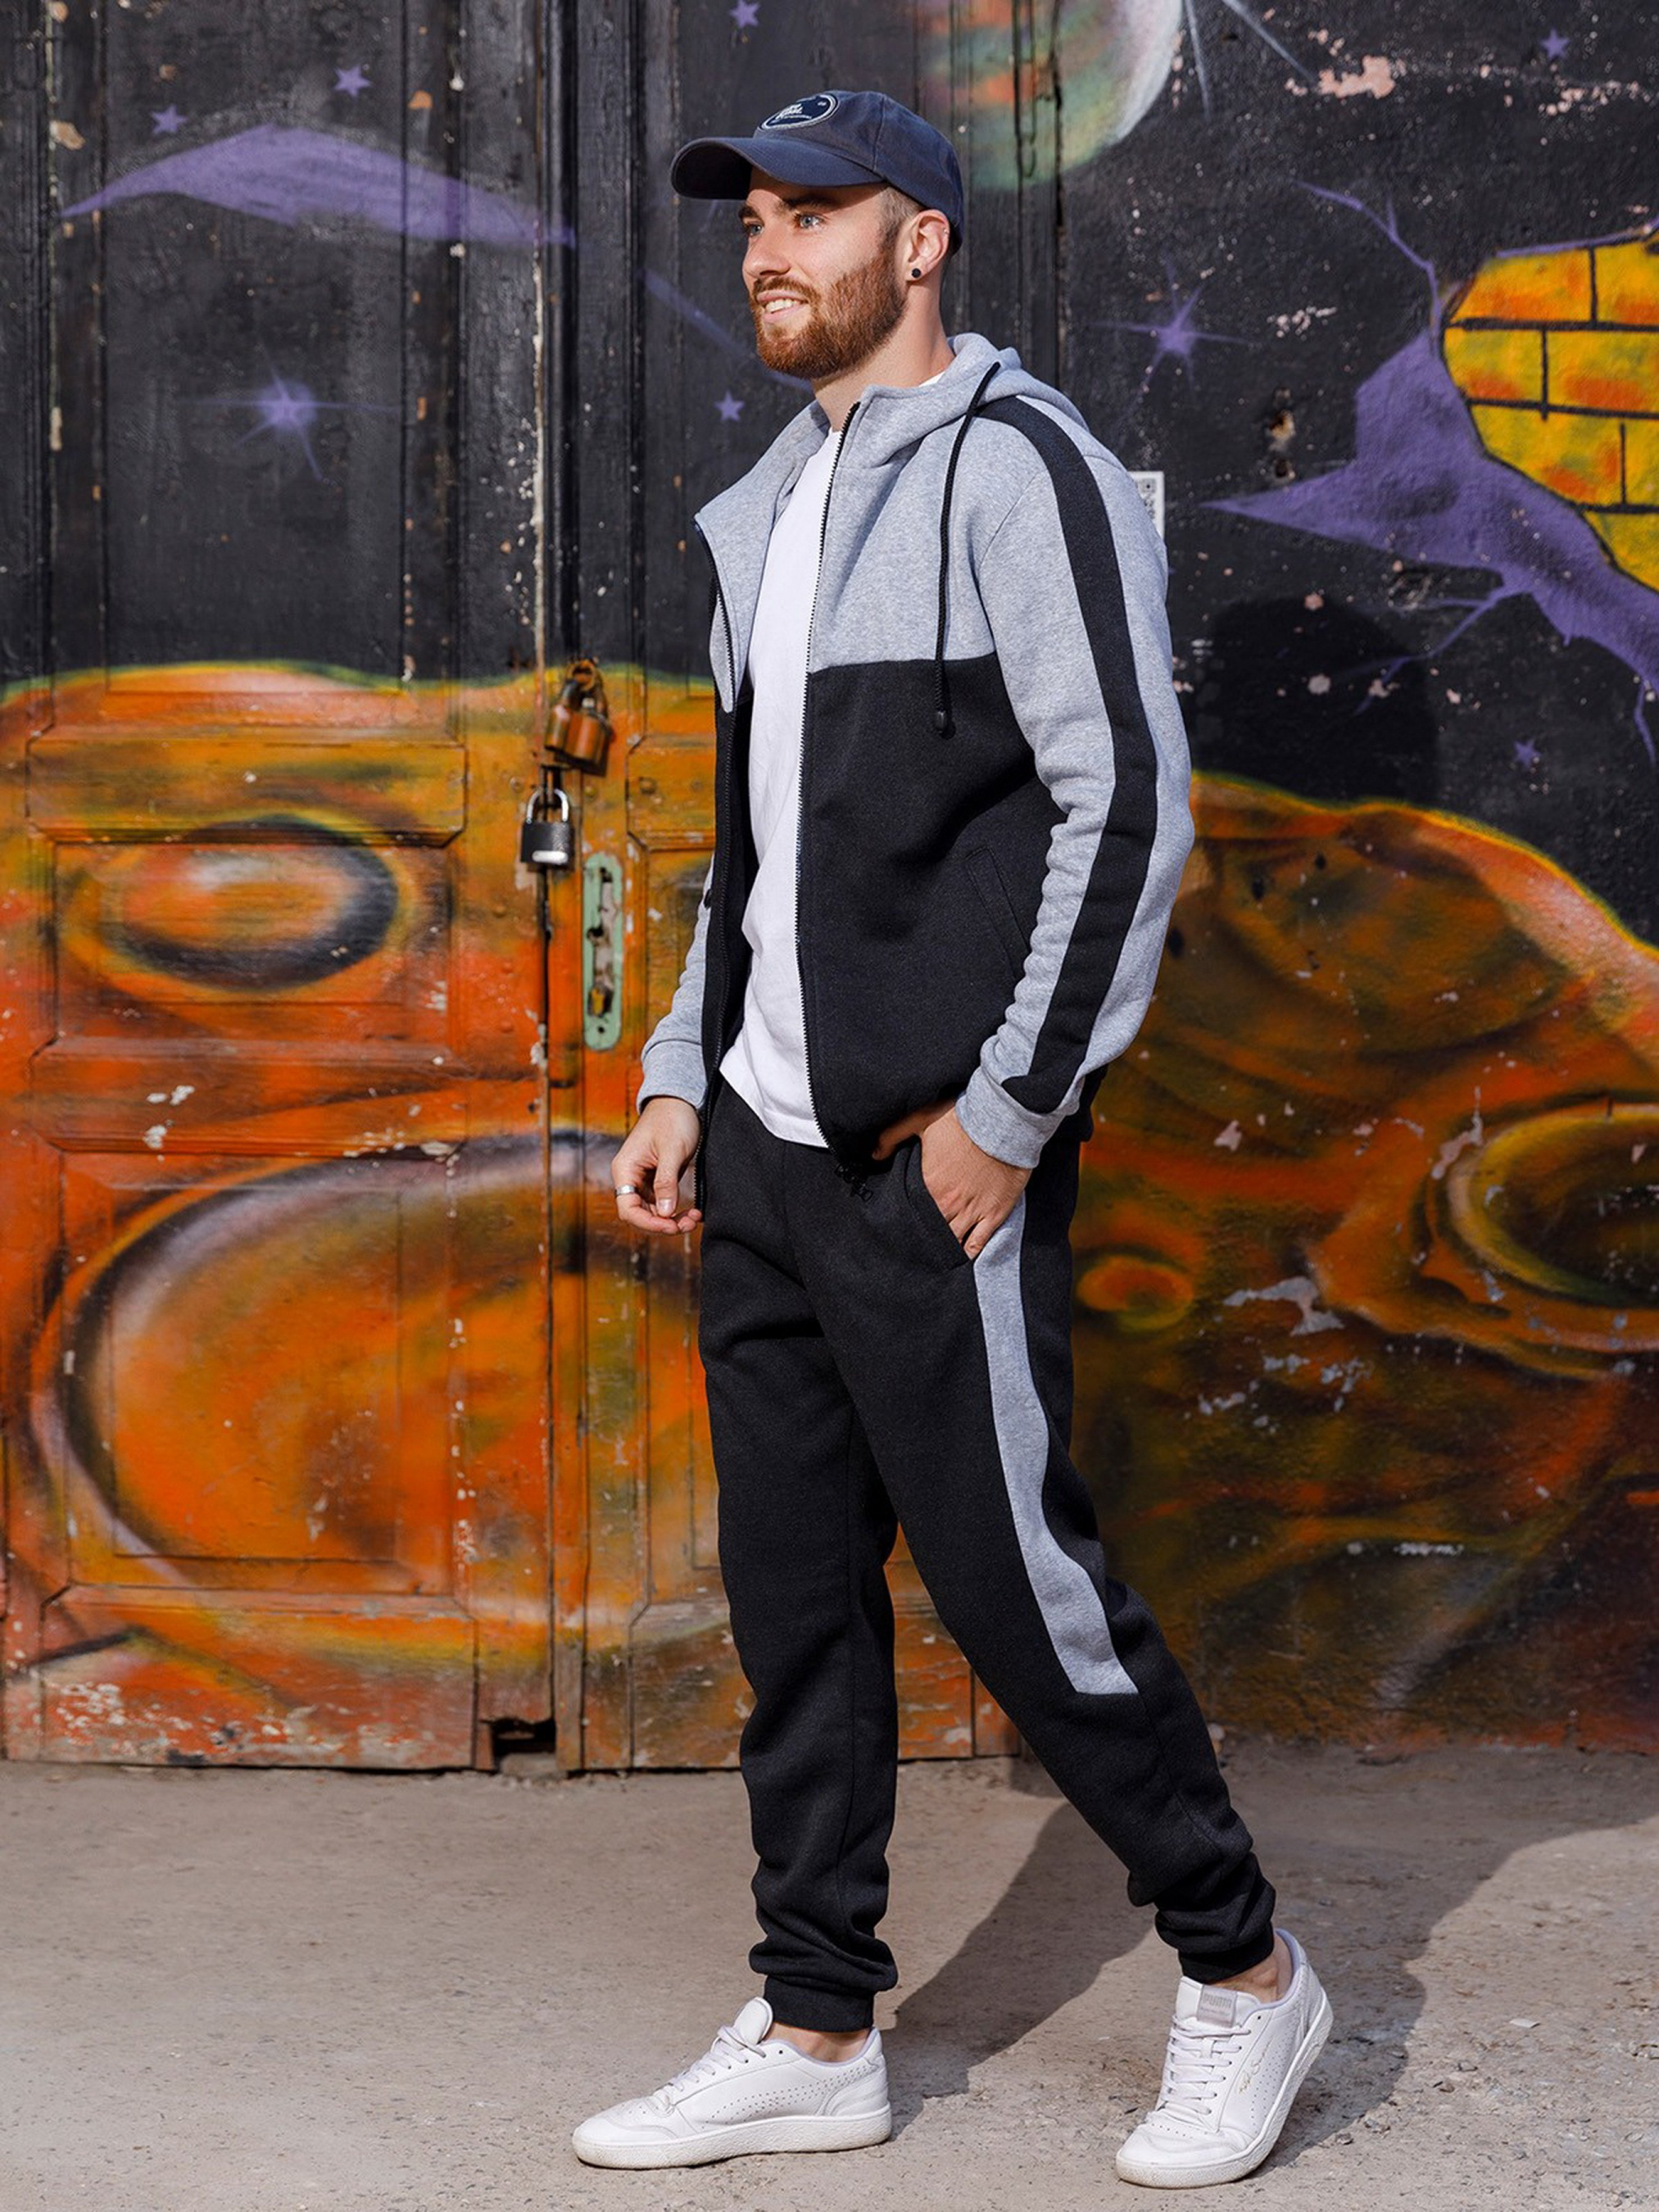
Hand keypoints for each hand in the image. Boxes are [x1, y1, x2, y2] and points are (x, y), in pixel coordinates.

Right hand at [612, 1096, 703, 1234]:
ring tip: (694, 1219)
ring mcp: (643, 1179)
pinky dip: (676, 1209)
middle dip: (664, 1223)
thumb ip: (666, 1182)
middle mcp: (630, 1177)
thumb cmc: (672, 1118)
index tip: (671, 1227)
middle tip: (689, 1224)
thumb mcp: (672, 1150)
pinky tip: (692, 1211)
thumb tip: (665, 1213)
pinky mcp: (657, 1179)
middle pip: (640, 1214)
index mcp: (625, 1169)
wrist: (680, 1100)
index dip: (648, 1223)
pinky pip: (663, 1202)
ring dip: (672, 1219)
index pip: (628, 1209)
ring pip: (653, 1211)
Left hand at [871, 1096, 1030, 1258]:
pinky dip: (969, 1253)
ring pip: (952, 1242)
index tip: (901, 1225)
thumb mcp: (920, 1120)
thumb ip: (892, 1136)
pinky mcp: (994, 1214)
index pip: (910, 1214)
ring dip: (943, 1249)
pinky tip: (961, 1258)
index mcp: (927, 1187)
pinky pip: (978, 1243)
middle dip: (922, 1238)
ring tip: (935, 1255)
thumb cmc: (962, 1120)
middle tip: (916, 1245)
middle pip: (930, 1232)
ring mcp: (972, 1213)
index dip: (905, 1221)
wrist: (1003, 1123)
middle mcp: (947, 1205)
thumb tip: (874, 1154)